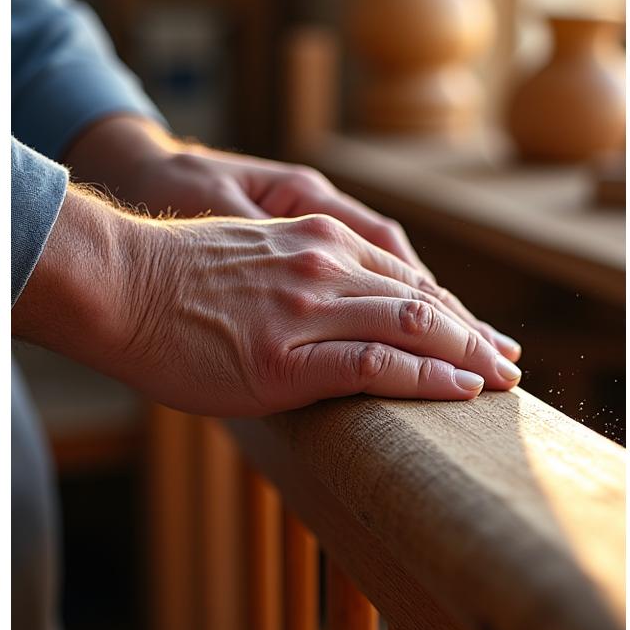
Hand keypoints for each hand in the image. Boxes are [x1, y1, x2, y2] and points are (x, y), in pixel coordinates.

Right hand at [63, 116, 521, 362]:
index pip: (406, 278)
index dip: (450, 311)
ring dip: (467, 356)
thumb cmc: (178, 279)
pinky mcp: (287, 356)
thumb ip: (302, 277)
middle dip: (474, 336)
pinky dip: (425, 378)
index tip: (478, 335)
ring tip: (502, 380)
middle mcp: (324, 265)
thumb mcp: (256, 257)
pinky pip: (376, 365)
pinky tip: (459, 390)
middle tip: (509, 361)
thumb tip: (333, 314)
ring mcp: (308, 308)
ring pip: (413, 328)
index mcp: (318, 239)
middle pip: (423, 302)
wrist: (120, 284)